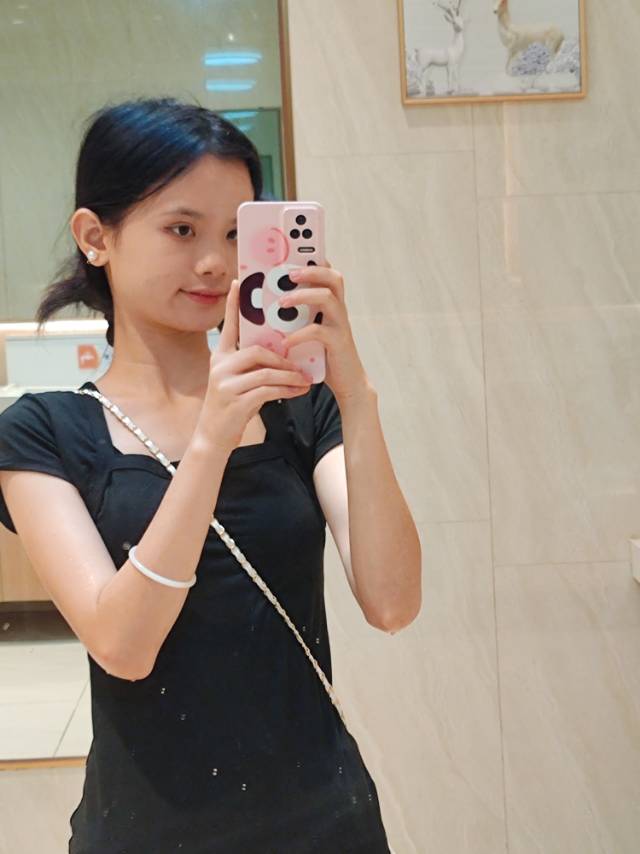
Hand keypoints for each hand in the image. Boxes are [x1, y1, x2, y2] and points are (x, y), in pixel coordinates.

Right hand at [198, 278, 311, 452]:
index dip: (234, 304)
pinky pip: (268, 390)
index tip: (239, 282)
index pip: (229, 325)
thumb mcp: (237, 381)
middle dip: (283, 358)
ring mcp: (226, 384)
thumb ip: (251, 365)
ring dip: (289, 376)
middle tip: (301, 363)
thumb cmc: (231, 408)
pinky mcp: (236, 401)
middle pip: (257, 350)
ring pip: (266, 371)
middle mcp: (220, 366)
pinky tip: (300, 392)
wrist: (214, 438)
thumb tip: (278, 351)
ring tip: (305, 379)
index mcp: (220, 357)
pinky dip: (287, 390)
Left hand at [279, 260, 370, 401]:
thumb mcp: (307, 331)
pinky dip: (299, 335)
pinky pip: (319, 331)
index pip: (327, 272)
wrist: (347, 383)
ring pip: (327, 297)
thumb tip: (265, 304)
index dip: (315, 259)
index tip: (297, 248)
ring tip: (281, 302)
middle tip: (289, 272)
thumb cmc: (323, 355)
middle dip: (311, 270)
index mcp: (330, 304)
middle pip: (333, 277)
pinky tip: (285, 342)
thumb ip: (295, 317)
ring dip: (303, 296)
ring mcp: (340, 325)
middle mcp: (338, 310)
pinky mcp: (338, 343)